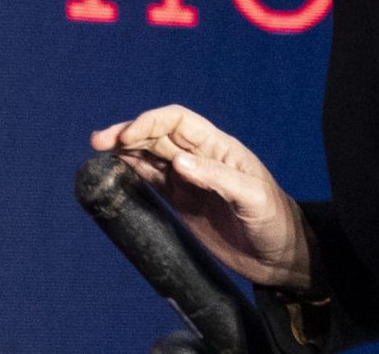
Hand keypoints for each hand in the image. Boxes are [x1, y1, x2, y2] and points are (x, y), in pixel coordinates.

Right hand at [90, 105, 317, 291]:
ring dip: (125, 150)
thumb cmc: (275, 222)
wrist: (279, 257)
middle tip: (99, 141)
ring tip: (99, 152)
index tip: (128, 136)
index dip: (151, 122)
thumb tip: (178, 161)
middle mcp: (200, 158)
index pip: (179, 122)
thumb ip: (216, 178)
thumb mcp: (252, 198)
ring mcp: (189, 181)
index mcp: (219, 148)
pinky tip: (115, 170)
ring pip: (150, 155)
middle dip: (129, 133)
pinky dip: (132, 173)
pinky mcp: (182, 203)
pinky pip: (152, 181)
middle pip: (158, 135)